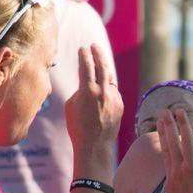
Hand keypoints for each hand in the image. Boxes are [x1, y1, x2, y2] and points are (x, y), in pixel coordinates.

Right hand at [65, 44, 122, 176]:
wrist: (95, 146)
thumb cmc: (77, 127)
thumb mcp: (71, 106)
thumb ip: (80, 90)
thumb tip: (88, 83)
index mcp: (87, 90)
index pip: (86, 64)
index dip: (84, 54)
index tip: (82, 49)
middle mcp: (103, 91)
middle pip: (102, 65)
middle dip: (97, 53)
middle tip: (94, 46)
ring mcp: (114, 97)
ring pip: (109, 77)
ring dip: (104, 68)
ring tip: (99, 62)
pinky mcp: (120, 104)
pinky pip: (113, 91)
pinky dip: (108, 87)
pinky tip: (103, 87)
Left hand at [158, 108, 192, 192]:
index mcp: (192, 167)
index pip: (187, 140)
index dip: (183, 124)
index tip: (180, 111)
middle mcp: (179, 171)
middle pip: (172, 143)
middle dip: (168, 125)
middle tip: (164, 110)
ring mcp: (171, 178)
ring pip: (165, 152)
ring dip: (162, 136)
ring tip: (159, 121)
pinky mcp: (167, 185)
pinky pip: (168, 166)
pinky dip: (168, 154)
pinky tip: (166, 144)